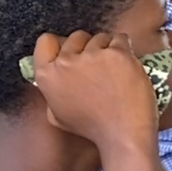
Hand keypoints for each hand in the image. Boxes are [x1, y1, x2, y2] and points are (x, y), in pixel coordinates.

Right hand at [27, 30, 160, 144]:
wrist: (122, 134)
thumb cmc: (91, 127)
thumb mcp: (56, 114)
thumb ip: (51, 90)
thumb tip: (52, 76)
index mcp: (47, 76)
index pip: (46, 41)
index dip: (59, 44)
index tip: (71, 51)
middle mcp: (66, 62)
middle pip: (76, 37)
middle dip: (87, 46)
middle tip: (97, 64)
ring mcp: (92, 56)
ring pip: (99, 37)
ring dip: (107, 48)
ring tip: (114, 68)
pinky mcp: (117, 54)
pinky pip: (120, 39)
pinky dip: (124, 48)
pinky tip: (125, 64)